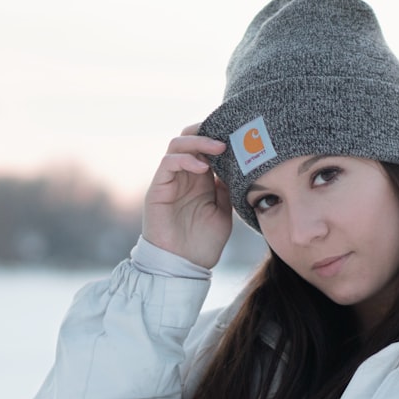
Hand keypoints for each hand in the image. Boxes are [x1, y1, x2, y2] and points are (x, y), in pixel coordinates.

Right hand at [142, 124, 231, 268]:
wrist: (184, 266)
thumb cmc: (204, 243)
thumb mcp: (225, 211)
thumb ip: (227, 187)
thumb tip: (236, 165)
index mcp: (201, 179)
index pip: (206, 147)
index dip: (219, 137)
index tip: (240, 135)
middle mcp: (184, 175)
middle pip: (190, 138)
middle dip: (208, 131)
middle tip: (229, 134)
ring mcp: (170, 180)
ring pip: (178, 145)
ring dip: (199, 141)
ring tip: (219, 147)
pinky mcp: (158, 188)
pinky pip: (168, 163)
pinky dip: (186, 160)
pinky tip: (203, 167)